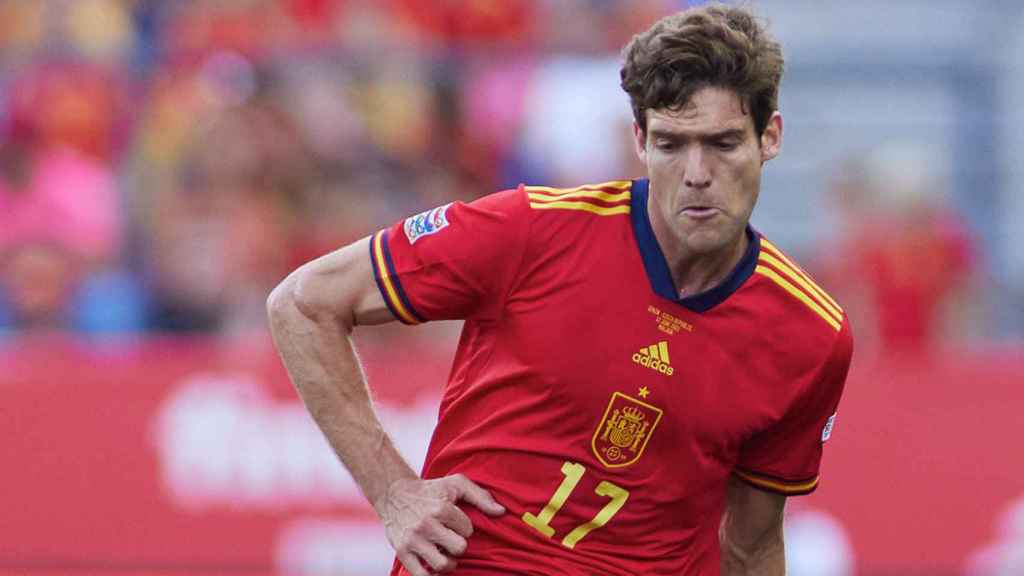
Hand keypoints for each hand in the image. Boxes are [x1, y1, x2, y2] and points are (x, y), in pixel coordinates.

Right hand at [380, 473, 505, 574]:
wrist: (394, 494)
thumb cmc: (430, 489)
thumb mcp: (456, 484)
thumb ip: (481, 496)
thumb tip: (501, 512)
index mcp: (441, 508)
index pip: (467, 530)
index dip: (466, 528)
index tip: (457, 524)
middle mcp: (427, 524)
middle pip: (458, 548)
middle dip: (459, 546)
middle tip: (453, 541)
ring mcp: (413, 540)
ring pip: (441, 565)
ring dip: (449, 563)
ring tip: (446, 555)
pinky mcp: (402, 551)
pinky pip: (420, 575)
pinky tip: (434, 569)